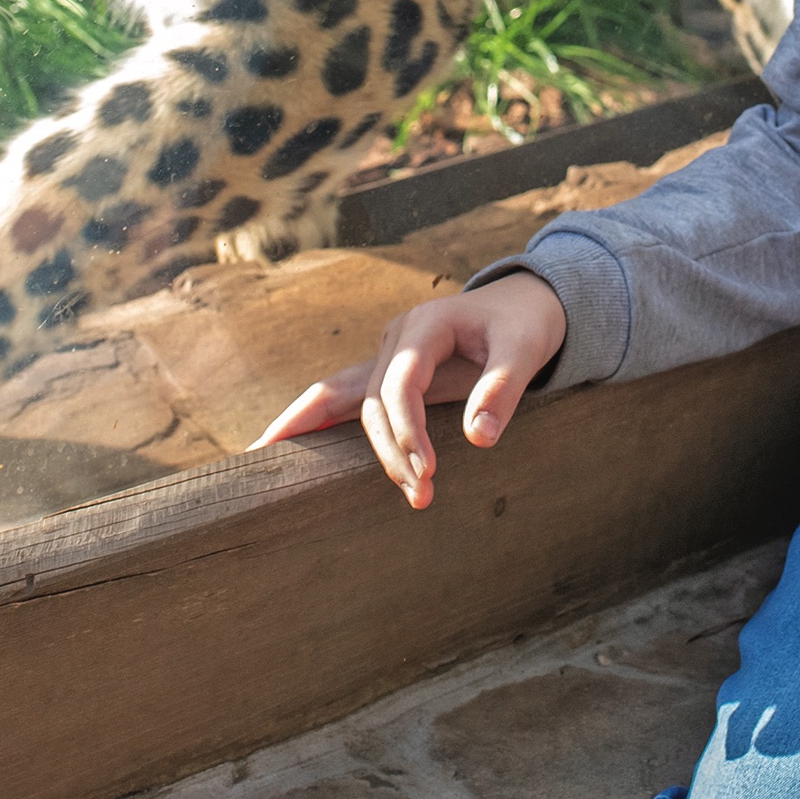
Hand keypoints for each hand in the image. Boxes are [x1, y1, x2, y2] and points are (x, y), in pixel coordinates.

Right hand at [251, 273, 566, 508]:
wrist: (524, 302)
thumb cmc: (526, 323)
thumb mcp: (526, 348)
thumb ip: (503, 389)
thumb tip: (478, 440)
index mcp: (424, 325)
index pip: (401, 383)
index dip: (408, 428)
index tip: (428, 470)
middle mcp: (396, 339)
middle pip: (372, 401)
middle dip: (390, 451)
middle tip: (420, 496)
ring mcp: (387, 355)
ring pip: (352, 404)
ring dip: (369, 451)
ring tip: (394, 495)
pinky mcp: (389, 373)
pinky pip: (342, 399)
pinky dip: (311, 422)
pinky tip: (273, 447)